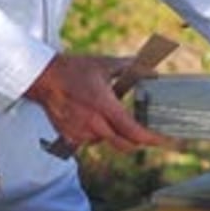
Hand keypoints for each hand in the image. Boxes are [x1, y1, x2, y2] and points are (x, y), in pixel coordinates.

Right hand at [25, 53, 166, 152]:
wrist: (44, 78)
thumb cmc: (73, 69)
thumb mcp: (105, 65)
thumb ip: (132, 68)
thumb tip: (152, 70)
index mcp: (105, 107)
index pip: (135, 132)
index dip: (153, 140)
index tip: (165, 141)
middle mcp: (95, 124)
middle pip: (125, 145)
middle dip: (137, 141)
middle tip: (146, 134)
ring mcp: (81, 133)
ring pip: (107, 142)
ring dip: (113, 133)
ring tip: (106, 112)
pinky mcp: (70, 137)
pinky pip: (91, 141)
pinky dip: (96, 133)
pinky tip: (91, 116)